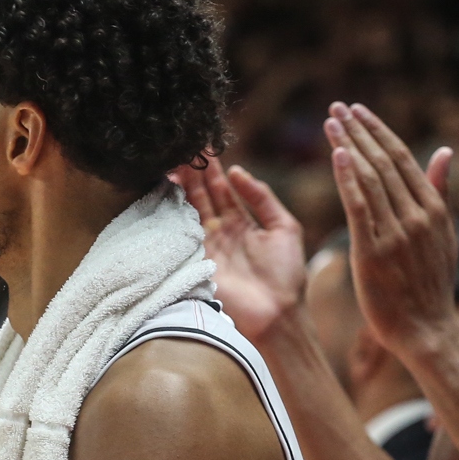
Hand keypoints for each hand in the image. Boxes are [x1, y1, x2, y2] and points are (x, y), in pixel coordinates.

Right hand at [173, 158, 307, 342]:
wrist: (277, 314)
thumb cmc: (287, 275)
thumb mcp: (285, 228)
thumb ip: (264, 198)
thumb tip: (239, 172)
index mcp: (243, 223)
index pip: (223, 189)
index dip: (214, 169)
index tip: (205, 145)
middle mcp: (222, 231)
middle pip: (204, 194)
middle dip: (194, 171)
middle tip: (185, 145)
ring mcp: (208, 244)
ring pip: (192, 207)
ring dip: (184, 184)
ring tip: (176, 158)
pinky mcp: (198, 258)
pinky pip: (185, 229)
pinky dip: (177, 209)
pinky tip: (171, 188)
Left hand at [325, 103, 458, 357]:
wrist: (427, 329)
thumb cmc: (431, 286)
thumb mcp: (443, 235)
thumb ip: (440, 191)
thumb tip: (444, 152)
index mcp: (434, 209)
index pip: (402, 159)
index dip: (378, 132)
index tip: (358, 111)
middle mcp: (416, 215)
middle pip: (384, 162)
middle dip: (359, 131)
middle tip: (338, 107)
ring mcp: (395, 233)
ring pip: (370, 179)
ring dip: (348, 146)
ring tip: (330, 123)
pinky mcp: (374, 251)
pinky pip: (360, 207)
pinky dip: (348, 179)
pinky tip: (337, 155)